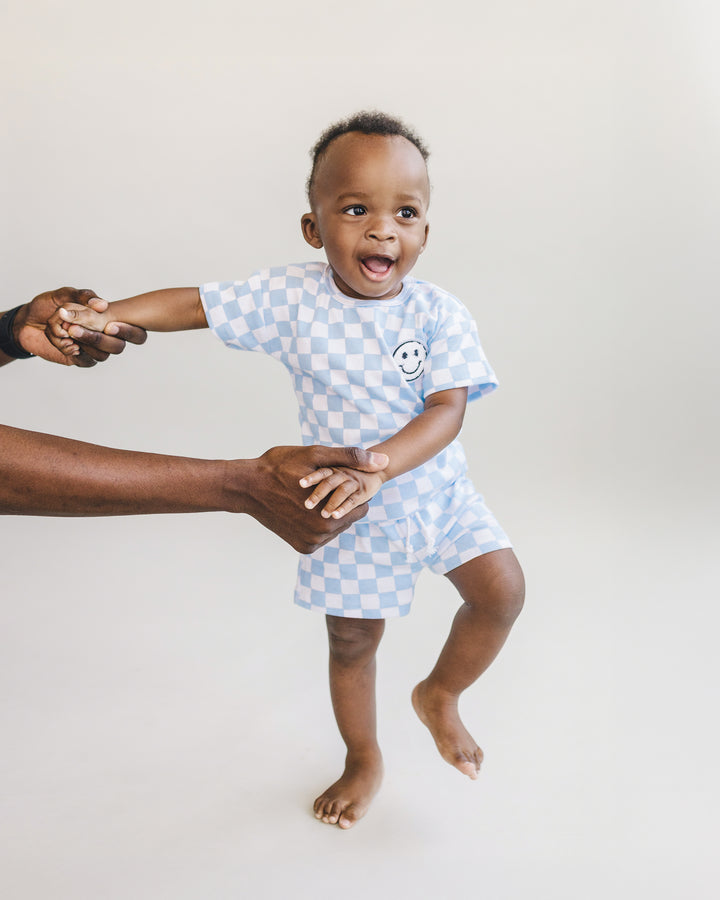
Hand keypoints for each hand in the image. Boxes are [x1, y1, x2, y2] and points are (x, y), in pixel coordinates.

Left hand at [16, 287, 145, 366]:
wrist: (26, 321)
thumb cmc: (48, 306)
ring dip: (87, 343)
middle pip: (119, 346)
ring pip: (103, 355)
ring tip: (70, 331)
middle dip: (102, 338)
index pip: (134, 332)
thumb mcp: (64, 295)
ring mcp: (92, 350)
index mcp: (107, 320)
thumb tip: (102, 305)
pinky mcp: (79, 359)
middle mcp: (104, 337)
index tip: (110, 325)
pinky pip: (86, 361)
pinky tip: (66, 343)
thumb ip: (83, 296)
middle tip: (82, 328)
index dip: (131, 332)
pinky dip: (76, 351)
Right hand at [233, 445, 388, 552]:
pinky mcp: (302, 547)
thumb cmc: (280, 466)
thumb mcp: (315, 456)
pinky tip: (306, 507)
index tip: (337, 479)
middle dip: (342, 502)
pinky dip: (319, 522)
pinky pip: (323, 535)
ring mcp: (311, 543)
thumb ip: (351, 458)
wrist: (247, 487)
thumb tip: (383, 462)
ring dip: (331, 512)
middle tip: (323, 486)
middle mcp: (321, 535)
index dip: (353, 490)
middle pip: (349, 517)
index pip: (362, 506)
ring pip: (336, 526)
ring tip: (314, 496)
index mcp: (329, 516)